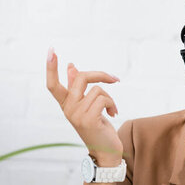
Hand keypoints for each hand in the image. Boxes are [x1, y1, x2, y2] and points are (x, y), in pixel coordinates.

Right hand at [45, 47, 122, 165]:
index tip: (51, 50)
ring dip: (110, 98)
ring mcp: (76, 114)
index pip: (53, 84)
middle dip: (101, 74)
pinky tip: (113, 113)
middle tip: (115, 79)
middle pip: (80, 78)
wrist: (106, 150)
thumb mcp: (87, 106)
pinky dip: (112, 104)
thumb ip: (78, 88)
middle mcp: (67, 109)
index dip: (51, 67)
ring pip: (98, 89)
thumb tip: (71, 66)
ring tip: (111, 109)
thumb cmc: (98, 126)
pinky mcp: (88, 119)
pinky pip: (103, 99)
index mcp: (65, 104)